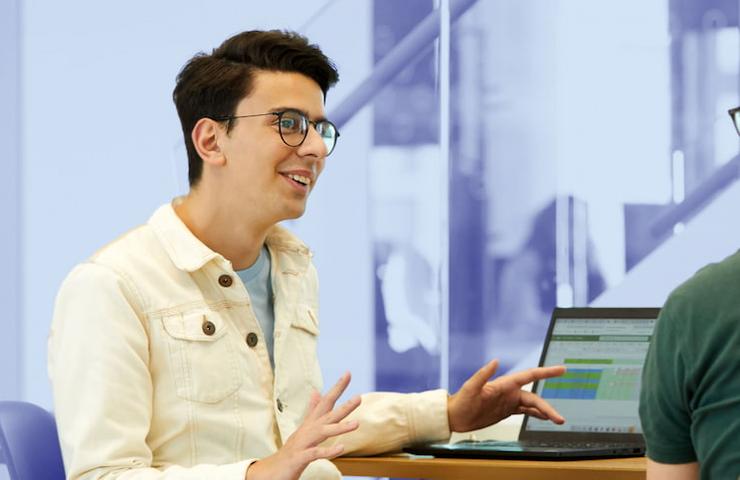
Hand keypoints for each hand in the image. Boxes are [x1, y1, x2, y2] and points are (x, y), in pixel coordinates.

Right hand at [247, 372, 360, 479]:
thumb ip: (312, 411)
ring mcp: (304, 443)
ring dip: (340, 427)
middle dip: (344, 406)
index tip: (348, 373)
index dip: (337, 388)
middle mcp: (308, 430)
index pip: (326, 402)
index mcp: (311, 423)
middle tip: (359, 397)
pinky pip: (315, 454)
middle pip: (328, 415)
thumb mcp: (304, 428)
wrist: (274, 469)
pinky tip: (341, 448)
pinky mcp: (300, 457)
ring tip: (357, 424)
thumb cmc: (293, 449)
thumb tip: (316, 392)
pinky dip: (328, 451)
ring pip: (323, 432)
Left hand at [447, 359, 565, 432]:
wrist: (455, 416)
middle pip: (535, 397)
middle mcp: (509, 391)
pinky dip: (536, 414)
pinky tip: (544, 418)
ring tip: (558, 420)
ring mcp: (508, 401)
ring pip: (532, 405)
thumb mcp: (471, 388)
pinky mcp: (505, 411)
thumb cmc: (461, 401)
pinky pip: (525, 411)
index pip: (529, 376)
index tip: (561, 369)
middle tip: (560, 417)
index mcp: (504, 384)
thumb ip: (483, 374)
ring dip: (545, 412)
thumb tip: (495, 361)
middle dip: (548, 406)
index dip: (546, 372)